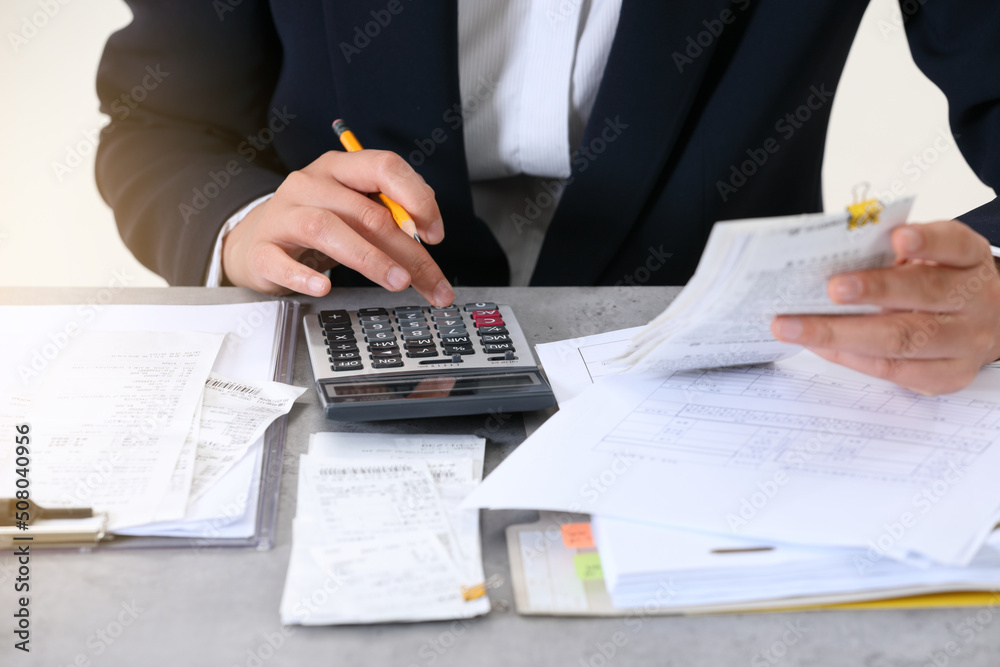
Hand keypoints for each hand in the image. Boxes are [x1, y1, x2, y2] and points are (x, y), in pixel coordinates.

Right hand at [221, 150, 453, 306]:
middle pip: (366, 212)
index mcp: (340, 168)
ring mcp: (283, 214)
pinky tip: (323, 287)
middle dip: (407, 251)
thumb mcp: (355, 208)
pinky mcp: (262, 249)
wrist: (258, 239)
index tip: (435, 234)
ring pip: (327, 229)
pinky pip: (280, 261)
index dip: (416, 198)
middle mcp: (311, 184)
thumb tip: (427, 233)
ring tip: (396, 282)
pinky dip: (302, 276)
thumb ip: (391, 213)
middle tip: (429, 281)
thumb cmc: (317, 223)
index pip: (384, 167)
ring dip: (369, 258)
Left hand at [771, 220, 999, 394]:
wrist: (986, 323)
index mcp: (969, 260)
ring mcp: (964, 343)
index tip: (897, 237)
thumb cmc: (941, 282)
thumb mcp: (928, 257)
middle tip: (831, 289)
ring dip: (840, 334)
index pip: (953, 245)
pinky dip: (849, 357)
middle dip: (873, 291)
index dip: (927, 242)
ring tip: (795, 326)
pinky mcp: (947, 376)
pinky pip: (893, 370)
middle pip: (923, 295)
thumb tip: (832, 253)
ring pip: (901, 341)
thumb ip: (891, 252)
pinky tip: (816, 346)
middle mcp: (973, 301)